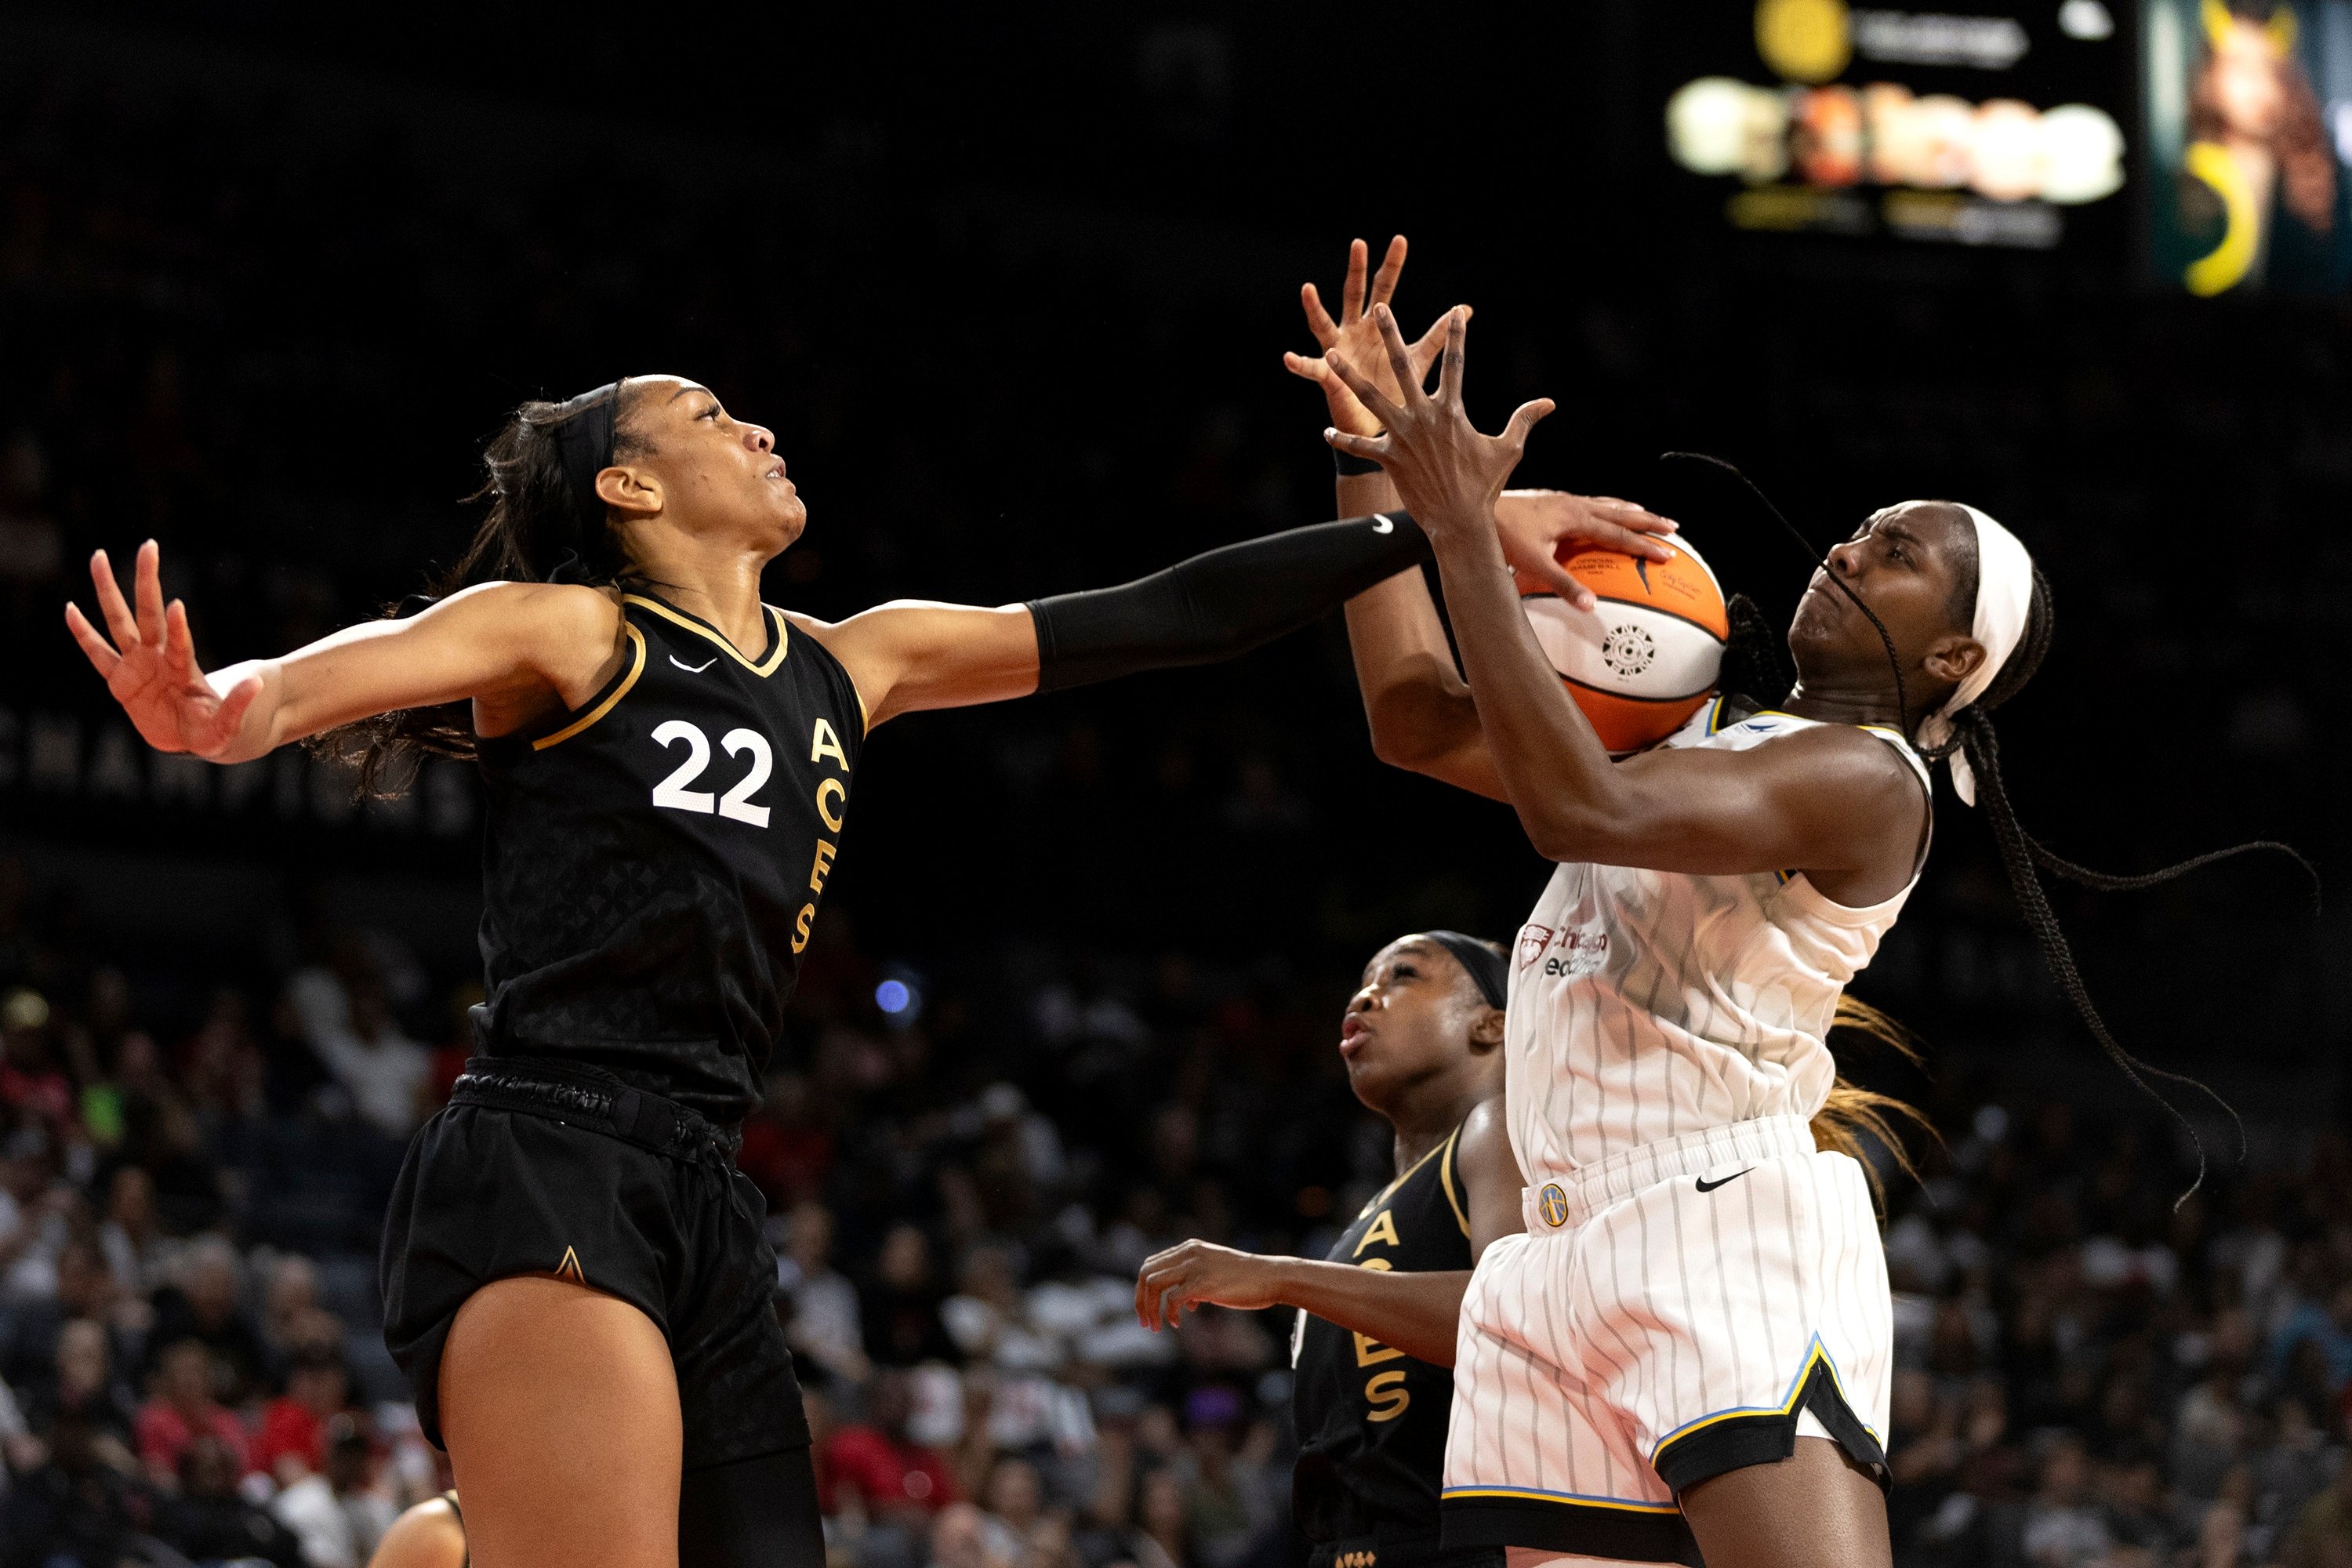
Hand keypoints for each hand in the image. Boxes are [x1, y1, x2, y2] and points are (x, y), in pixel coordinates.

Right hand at [64, 541, 259, 757]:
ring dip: (108, 590)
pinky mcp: (119, 680)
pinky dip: (83, 634)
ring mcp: (137, 665)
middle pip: (149, 614)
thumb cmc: (211, 730)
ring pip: (118, 621)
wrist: (190, 738)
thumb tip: (258, 683)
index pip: (179, 644)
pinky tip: (70, 609)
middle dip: (147, 581)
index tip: (177, 605)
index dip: (178, 627)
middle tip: (149, 546)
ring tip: (98, 557)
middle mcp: (158, 658)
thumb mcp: (227, 726)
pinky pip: (97, 654)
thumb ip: (238, 706)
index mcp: (183, 669)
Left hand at [1135, 1240, 1282, 1329]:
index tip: (1147, 1309)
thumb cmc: (1247, 1279)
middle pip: (1145, 1272)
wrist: (1271, 1277)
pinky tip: (1177, 1323)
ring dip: (1149, 1308)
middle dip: (1140, 1300)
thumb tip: (1184, 1303)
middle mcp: (1188, 1253)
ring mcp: (1195, 1267)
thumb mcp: (1215, 1272)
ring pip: (1152, 1283)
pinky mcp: (1203, 1283)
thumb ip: (1196, 1281)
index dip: (1143, 1289)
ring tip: (1156, 1326)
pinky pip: (1172, 1299)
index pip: (1151, 1264)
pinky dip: (1169, 1313)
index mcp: (1189, 1248)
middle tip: (1145, 1322)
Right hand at [1283, 236, 1463, 438]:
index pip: (1384, 288)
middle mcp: (1354, 331)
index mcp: (1376, 326)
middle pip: (1354, 294)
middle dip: (1356, 270)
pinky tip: (1288, 358)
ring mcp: (1338, 350)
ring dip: (1314, 307)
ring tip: (1307, 289)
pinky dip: (1300, 363)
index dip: (1392, 266)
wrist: (1380, 425)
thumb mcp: (1417, 358)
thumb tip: (1465, 310)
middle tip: (1359, 243)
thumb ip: (1436, 335)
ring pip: (1323, 323)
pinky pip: (1311, 367)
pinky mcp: (1328, 374)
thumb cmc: (1395, 388)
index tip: (1400, 240)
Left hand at [1325, 305, 1551, 538]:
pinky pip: (1360, 446)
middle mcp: (1424, 417)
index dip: (1456, 335)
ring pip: (1370, 398)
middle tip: (1381, 309)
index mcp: (1452, 410)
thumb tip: (1550, 402)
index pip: (1455, 363)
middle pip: (1405, 367)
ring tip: (1330, 354)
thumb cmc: (1485, 486)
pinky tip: (1325, 432)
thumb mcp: (1509, 449)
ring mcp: (1403, 436)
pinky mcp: (1388, 458)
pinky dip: (1342, 440)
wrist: (1460, 521)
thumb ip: (1524, 420)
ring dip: (1349, 376)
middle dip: (1391, 335)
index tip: (1454, 311)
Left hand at [1497, 489, 1679, 608]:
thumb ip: (1564, 585)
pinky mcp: (1552, 502)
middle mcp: (1574, 505)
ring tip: (1645, 515)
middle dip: (1647, 521)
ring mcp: (1562, 501)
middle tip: (1673, 527)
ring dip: (1628, 510)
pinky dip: (1605, 506)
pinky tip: (1602, 510)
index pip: (1618, 534)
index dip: (1644, 545)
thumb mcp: (1535, 564)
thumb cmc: (1504, 537)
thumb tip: (1592, 607)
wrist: (1478, 510)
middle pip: (1620, 513)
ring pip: (1605, 504)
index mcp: (1576, 518)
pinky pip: (1589, 503)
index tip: (1668, 554)